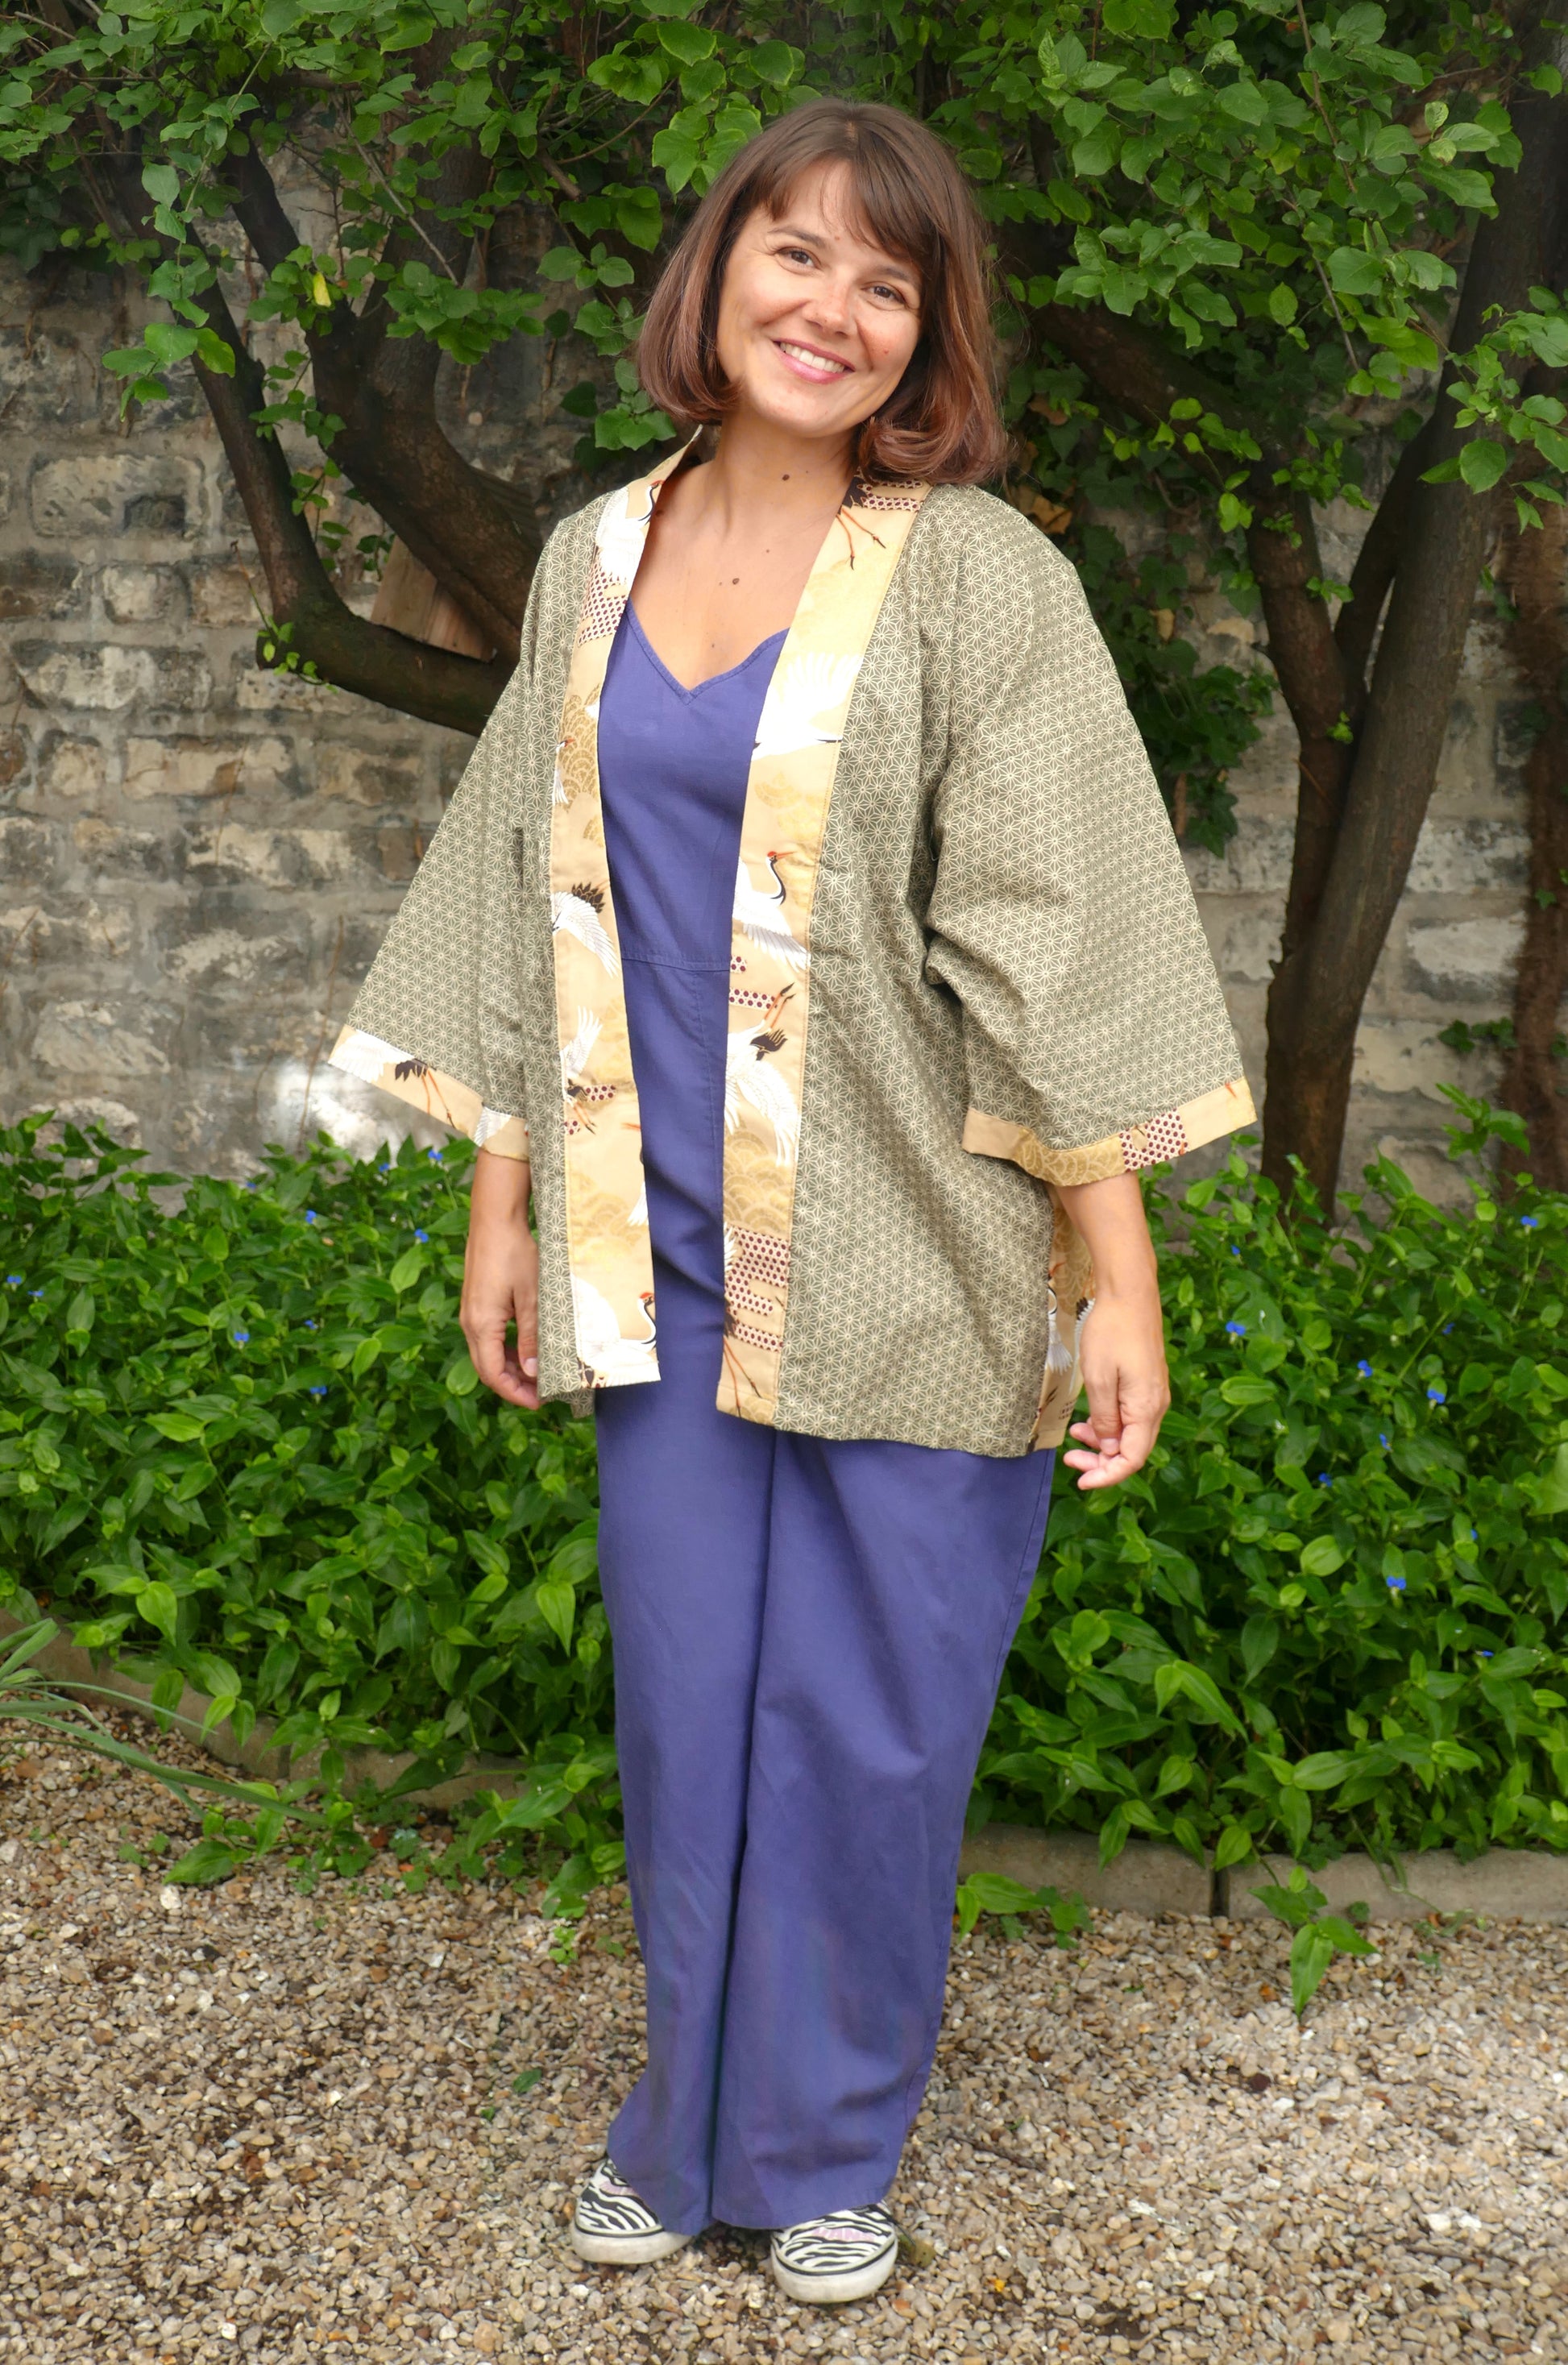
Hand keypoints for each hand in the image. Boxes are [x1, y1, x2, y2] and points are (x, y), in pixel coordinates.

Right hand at [460, 1149, 539, 1408]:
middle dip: (514, 1385)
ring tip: (538, 1376)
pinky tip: (526, 1351)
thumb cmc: (515, 1254)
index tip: (538, 1403)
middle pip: (487, 1368)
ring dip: (510, 1368)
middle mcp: (470, 1322)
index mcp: (481, 1324)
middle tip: (542, 1395)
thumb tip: (533, 1371)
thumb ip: (532, 1335)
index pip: (493, 1374)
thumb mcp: (532, 1297)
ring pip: (487, 1354)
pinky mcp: (477, 1304)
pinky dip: (505, 1350)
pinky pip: (488, 1338)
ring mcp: (471, 1313)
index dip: (515, 1393)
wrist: (495, 1220)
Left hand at [1060, 1286, 1168, 1489]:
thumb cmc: (1112, 1332)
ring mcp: (1153, 1394)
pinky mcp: (1146, 1384)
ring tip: (1075, 1437)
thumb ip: (1105, 1418)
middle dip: (1101, 1463)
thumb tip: (1108, 1448)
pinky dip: (1109, 1425)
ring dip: (1102, 1443)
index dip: (1107, 1476)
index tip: (1081, 1481)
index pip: (1132, 1459)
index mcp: (1147, 1408)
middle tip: (1071, 1461)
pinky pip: (1130, 1416)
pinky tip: (1088, 1420)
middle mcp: (1156, 1405)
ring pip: (1130, 1434)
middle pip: (1132, 1450)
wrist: (1129, 1293)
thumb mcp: (1099, 1379)